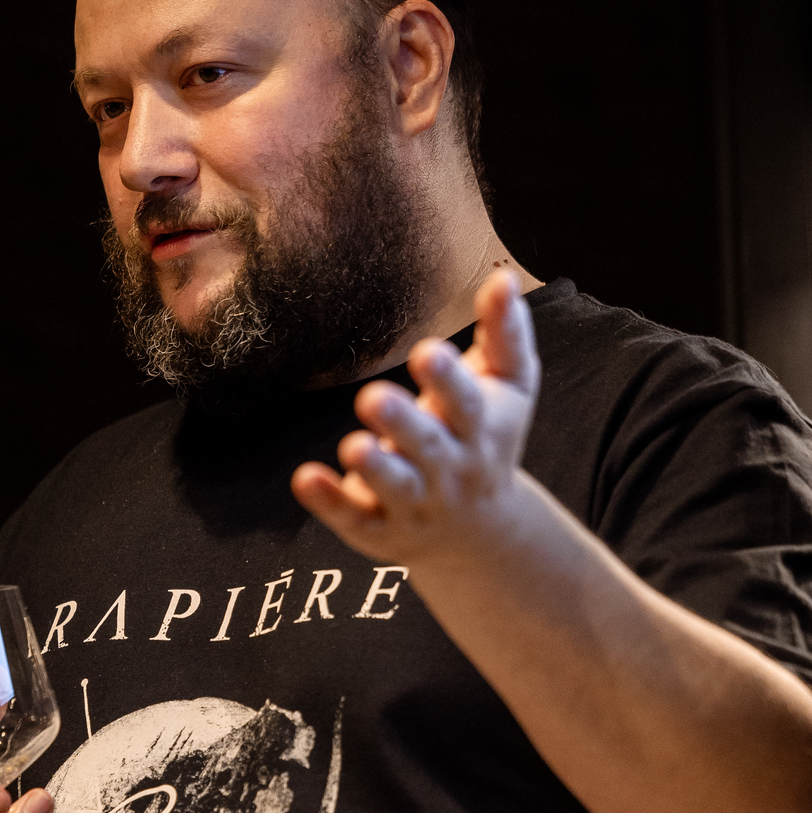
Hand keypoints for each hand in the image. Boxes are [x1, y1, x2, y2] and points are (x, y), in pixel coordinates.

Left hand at [291, 269, 541, 563]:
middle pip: (428, 446)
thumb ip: (504, 334)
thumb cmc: (485, 439)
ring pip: (394, 487)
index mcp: (479, 428)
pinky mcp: (379, 528)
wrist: (480, 534)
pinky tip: (304, 479)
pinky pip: (353, 518)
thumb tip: (502, 278)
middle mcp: (449, 469)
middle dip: (404, 423)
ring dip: (374, 468)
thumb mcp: (507, 389)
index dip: (448, 381)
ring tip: (354, 446)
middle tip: (373, 398)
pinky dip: (329, 501)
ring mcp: (414, 502)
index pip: (466, 403)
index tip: (426, 353)